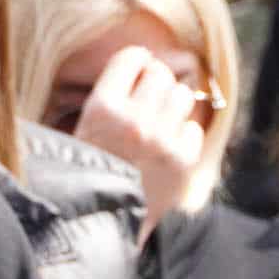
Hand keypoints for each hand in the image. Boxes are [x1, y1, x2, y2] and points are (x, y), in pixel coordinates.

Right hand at [72, 46, 209, 232]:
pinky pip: (194, 127)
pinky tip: (167, 149)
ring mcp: (162, 139)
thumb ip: (111, 95)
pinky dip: (184, 135)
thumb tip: (144, 62)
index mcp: (103, 107)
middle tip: (147, 102)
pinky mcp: (183, 160)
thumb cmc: (90, 171)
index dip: (137, 63)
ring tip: (159, 123)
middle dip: (155, 84)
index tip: (138, 71)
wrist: (103, 221)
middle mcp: (135, 119)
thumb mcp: (84, 127)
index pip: (133, 57)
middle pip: (160, 74)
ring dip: (172, 105)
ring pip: (182, 95)